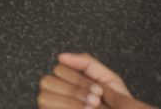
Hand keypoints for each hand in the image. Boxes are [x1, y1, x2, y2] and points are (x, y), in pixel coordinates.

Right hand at [38, 53, 152, 108]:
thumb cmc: (117, 105)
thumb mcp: (108, 79)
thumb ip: (87, 63)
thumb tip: (61, 56)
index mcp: (69, 80)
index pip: (58, 69)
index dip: (78, 79)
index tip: (98, 90)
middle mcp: (57, 93)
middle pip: (46, 81)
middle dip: (74, 91)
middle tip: (95, 100)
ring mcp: (53, 104)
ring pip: (44, 97)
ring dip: (69, 102)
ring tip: (91, 108)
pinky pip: (47, 108)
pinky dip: (68, 108)